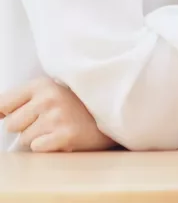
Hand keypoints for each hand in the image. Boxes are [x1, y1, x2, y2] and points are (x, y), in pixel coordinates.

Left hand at [0, 79, 114, 151]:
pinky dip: (47, 147)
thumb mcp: (51, 91)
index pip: (2, 103)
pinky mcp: (65, 135)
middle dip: (25, 127)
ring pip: (24, 139)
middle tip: (47, 121)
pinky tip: (62, 137)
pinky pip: (37, 148)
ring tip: (58, 128)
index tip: (21, 116)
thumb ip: (23, 99)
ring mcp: (57, 117)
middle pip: (11, 125)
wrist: (112, 114)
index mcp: (41, 85)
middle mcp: (48, 98)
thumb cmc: (76, 105)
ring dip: (38, 138)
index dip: (8, 113)